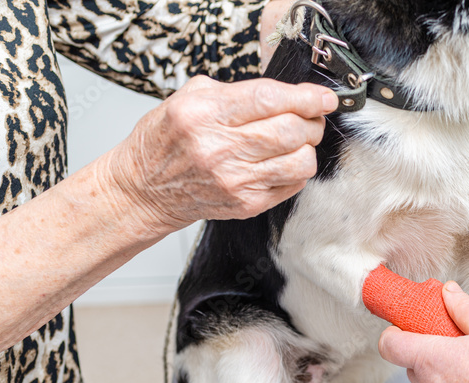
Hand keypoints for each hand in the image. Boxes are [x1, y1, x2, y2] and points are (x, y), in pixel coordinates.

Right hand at [105, 76, 337, 233]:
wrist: (145, 189)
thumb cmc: (167, 141)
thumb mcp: (188, 100)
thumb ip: (235, 92)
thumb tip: (286, 94)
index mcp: (205, 114)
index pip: (269, 100)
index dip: (306, 97)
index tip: (323, 97)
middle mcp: (220, 148)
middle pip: (291, 131)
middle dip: (312, 121)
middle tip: (312, 117)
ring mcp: (235, 180)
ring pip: (299, 161)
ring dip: (308, 147)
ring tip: (299, 141)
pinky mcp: (246, 203)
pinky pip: (292, 184)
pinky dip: (296, 170)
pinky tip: (282, 162)